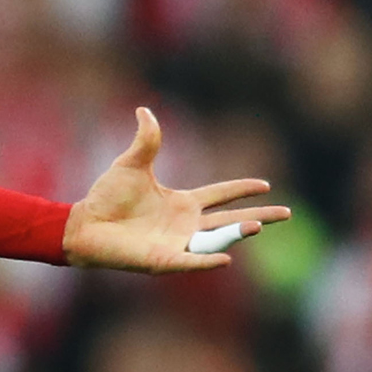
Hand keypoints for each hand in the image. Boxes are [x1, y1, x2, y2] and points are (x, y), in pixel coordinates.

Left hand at [64, 107, 290, 272]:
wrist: (84, 223)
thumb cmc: (107, 197)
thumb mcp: (131, 164)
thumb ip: (146, 141)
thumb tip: (144, 110)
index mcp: (182, 202)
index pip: (220, 195)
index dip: (242, 189)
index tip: (266, 185)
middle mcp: (185, 224)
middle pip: (230, 220)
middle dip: (258, 216)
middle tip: (287, 214)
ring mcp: (177, 243)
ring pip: (216, 239)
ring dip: (237, 233)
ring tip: (259, 225)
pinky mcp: (163, 260)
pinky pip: (190, 261)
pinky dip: (207, 260)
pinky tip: (226, 258)